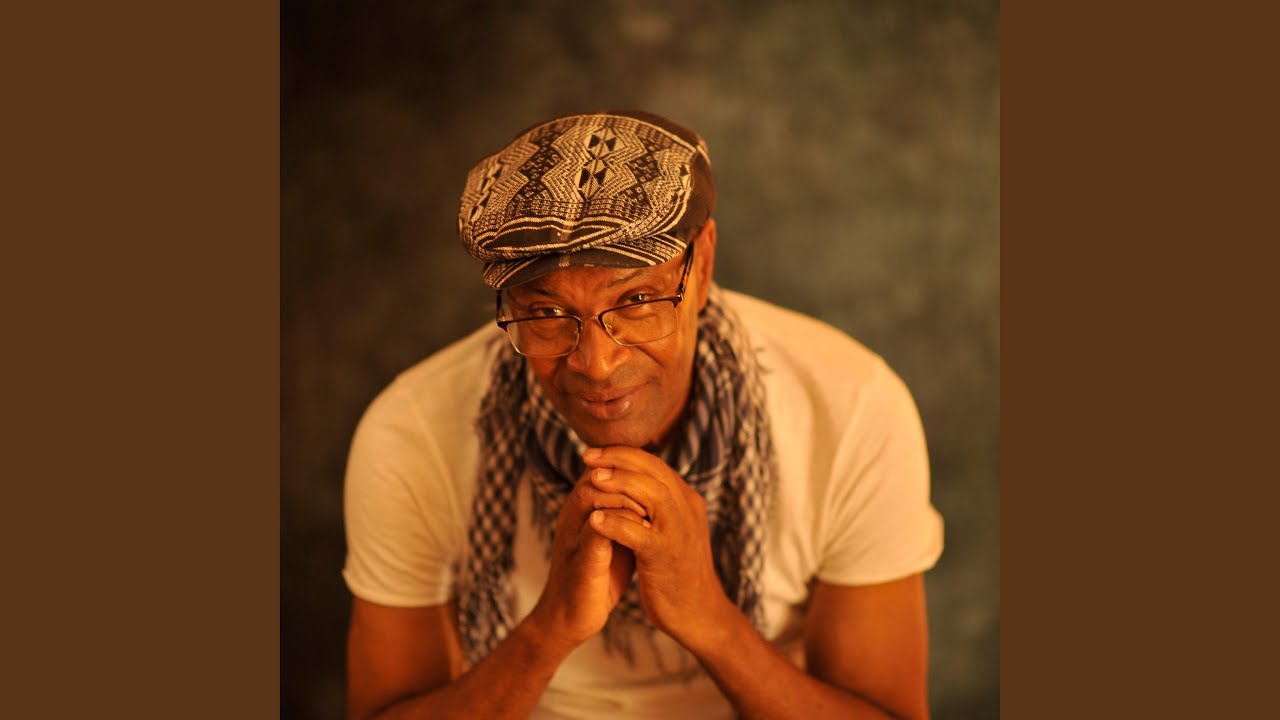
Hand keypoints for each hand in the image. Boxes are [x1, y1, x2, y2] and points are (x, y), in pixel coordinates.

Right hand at [527, 475, 646, 650]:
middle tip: (657, 492)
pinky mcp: (581, 562)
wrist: (571, 618)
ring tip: (651, 511)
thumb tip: (657, 491)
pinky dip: (622, 525)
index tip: (657, 481)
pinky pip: (597, 530)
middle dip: (632, 476)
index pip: (604, 467)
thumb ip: (629, 512)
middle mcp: (573, 515)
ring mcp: (573, 537)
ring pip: (593, 494)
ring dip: (628, 497)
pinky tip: (643, 533)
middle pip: (597, 473)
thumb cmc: (599, 576)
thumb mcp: (617, 536)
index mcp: (582, 508)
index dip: (632, 467)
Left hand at [582, 446, 734, 648]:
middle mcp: (687, 509)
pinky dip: (615, 523)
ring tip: (592, 480)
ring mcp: (679, 531)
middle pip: (653, 470)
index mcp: (687, 500)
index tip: (595, 453)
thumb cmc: (678, 573)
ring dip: (618, 483)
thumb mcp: (673, 530)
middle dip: (618, 459)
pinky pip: (639, 532)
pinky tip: (594, 521)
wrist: (699, 613)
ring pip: (651, 493)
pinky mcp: (667, 555)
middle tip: (588, 457)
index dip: (623, 454)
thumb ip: (658, 507)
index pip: (655, 464)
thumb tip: (632, 483)